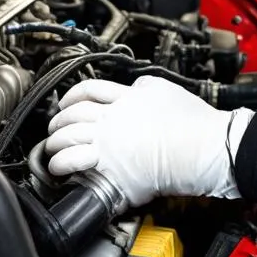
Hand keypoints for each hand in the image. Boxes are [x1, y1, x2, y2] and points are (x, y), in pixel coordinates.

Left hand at [44, 77, 254, 207]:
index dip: (72, 96)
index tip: (67, 102)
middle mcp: (114, 117)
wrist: (204, 147)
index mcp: (127, 97)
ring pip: (68, 136)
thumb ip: (144, 88)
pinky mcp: (112, 167)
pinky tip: (59, 168)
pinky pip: (75, 162)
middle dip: (59, 119)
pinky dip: (62, 163)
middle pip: (73, 113)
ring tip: (52, 149)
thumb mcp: (166, 91)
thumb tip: (135, 89)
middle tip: (55, 126)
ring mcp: (110, 143)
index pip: (90, 90)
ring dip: (55, 142)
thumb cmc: (194, 123)